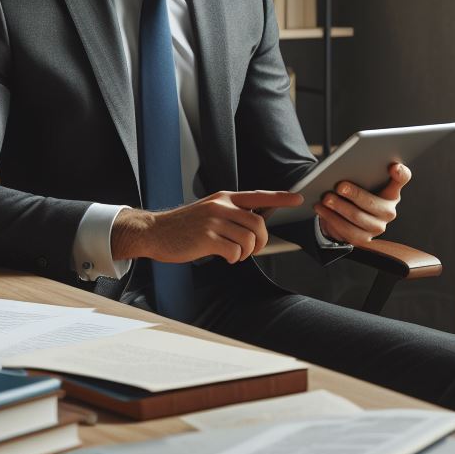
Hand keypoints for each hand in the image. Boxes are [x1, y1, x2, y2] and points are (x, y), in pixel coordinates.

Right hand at [111, 190, 303, 264]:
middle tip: (251, 249)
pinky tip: (224, 257)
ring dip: (246, 252)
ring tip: (234, 253)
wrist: (156, 232)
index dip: (281, 198)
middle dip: (261, 240)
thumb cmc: (184, 225)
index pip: (259, 195)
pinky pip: (235, 251)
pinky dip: (234, 258)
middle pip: (258, 223)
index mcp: (224, 198)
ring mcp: (214, 221)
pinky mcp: (207, 238)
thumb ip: (230, 214)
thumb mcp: (209, 210)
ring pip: (248, 239)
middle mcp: (221, 206)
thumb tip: (255, 225)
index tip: (298, 198)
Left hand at [313, 162, 411, 245]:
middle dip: (354, 194)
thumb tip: (348, 163)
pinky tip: (321, 209)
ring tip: (326, 198)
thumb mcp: (361, 180)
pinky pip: (347, 231)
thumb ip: (362, 170)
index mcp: (391, 191)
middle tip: (339, 186)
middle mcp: (389, 211)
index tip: (393, 166)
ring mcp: (377, 227)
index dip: (400, 173)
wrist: (346, 217)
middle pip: (372, 203)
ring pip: (358, 218)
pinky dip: (332, 218)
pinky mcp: (363, 239)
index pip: (402, 179)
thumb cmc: (355, 192)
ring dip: (339, 208)